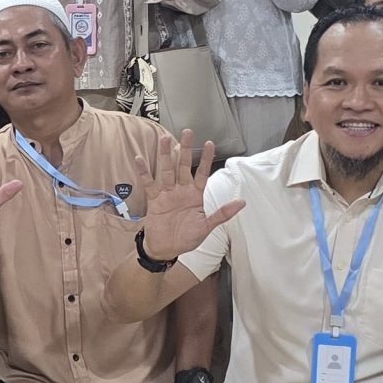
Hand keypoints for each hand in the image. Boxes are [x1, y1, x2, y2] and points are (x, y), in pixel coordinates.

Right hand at [136, 129, 243, 261]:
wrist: (166, 249)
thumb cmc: (187, 238)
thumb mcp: (207, 227)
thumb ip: (223, 213)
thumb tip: (242, 202)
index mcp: (195, 195)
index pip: (203, 173)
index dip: (206, 160)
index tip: (210, 144)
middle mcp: (181, 191)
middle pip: (184, 166)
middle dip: (185, 150)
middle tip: (187, 133)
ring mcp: (167, 193)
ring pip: (167, 170)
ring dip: (166, 156)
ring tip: (166, 140)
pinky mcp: (155, 199)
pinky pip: (149, 183)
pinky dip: (144, 171)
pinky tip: (140, 159)